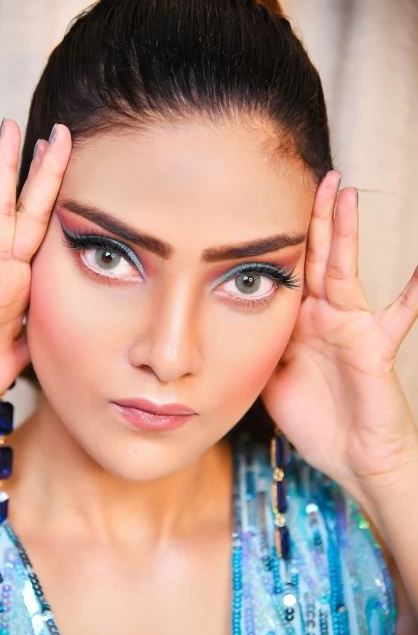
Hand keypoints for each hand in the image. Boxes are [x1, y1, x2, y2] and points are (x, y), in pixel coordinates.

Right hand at [0, 119, 71, 436]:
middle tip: (59, 132)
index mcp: (17, 291)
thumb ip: (34, 332)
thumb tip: (56, 320)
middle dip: (43, 172)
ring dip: (6, 171)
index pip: (44, 235)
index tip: (71, 169)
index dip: (58, 201)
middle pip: (26, 213)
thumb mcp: (15, 356)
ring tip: (13, 130)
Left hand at [261, 171, 417, 506]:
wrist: (354, 459)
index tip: (269, 201)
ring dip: (346, 234)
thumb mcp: (271, 377)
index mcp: (301, 323)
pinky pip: (398, 315)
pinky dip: (415, 292)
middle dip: (316, 217)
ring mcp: (353, 328)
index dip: (285, 238)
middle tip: (317, 176)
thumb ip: (261, 344)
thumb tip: (235, 319)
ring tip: (346, 195)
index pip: (292, 270)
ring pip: (347, 271)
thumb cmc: (316, 420)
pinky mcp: (375, 348)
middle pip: (319, 257)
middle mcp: (327, 317)